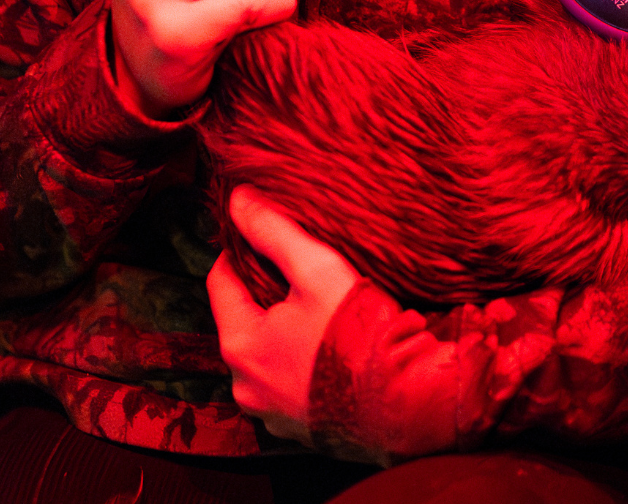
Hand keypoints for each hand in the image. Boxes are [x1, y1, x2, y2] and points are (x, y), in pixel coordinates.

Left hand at [208, 187, 360, 444]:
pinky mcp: (298, 429)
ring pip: (267, 356)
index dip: (241, 252)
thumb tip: (238, 198)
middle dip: (266, 295)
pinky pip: (289, 384)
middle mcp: (244, 385)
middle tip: (301, 274)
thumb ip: (275, 232)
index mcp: (240, 344)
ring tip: (320, 312)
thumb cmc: (358, 333)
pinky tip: (330, 351)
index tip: (266, 238)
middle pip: (245, 321)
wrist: (407, 403)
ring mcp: (270, 412)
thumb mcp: (318, 269)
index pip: (221, 281)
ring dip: (285, 333)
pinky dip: (302, 365)